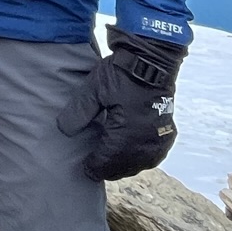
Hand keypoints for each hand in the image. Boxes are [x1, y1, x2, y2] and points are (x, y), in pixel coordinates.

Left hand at [55, 29, 184, 180]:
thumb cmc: (122, 73)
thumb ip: (79, 111)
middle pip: (124, 167)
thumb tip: (64, 131)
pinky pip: (153, 156)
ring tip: (111, 163)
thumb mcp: (94, 89)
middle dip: (108, 169)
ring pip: (140, 165)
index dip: (93, 168)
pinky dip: (141, 159)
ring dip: (125, 166)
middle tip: (95, 168)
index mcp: (126, 134)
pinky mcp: (167, 133)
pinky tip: (132, 156)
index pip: (106, 162)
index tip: (84, 169)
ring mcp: (159, 139)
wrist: (152, 61)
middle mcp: (145, 142)